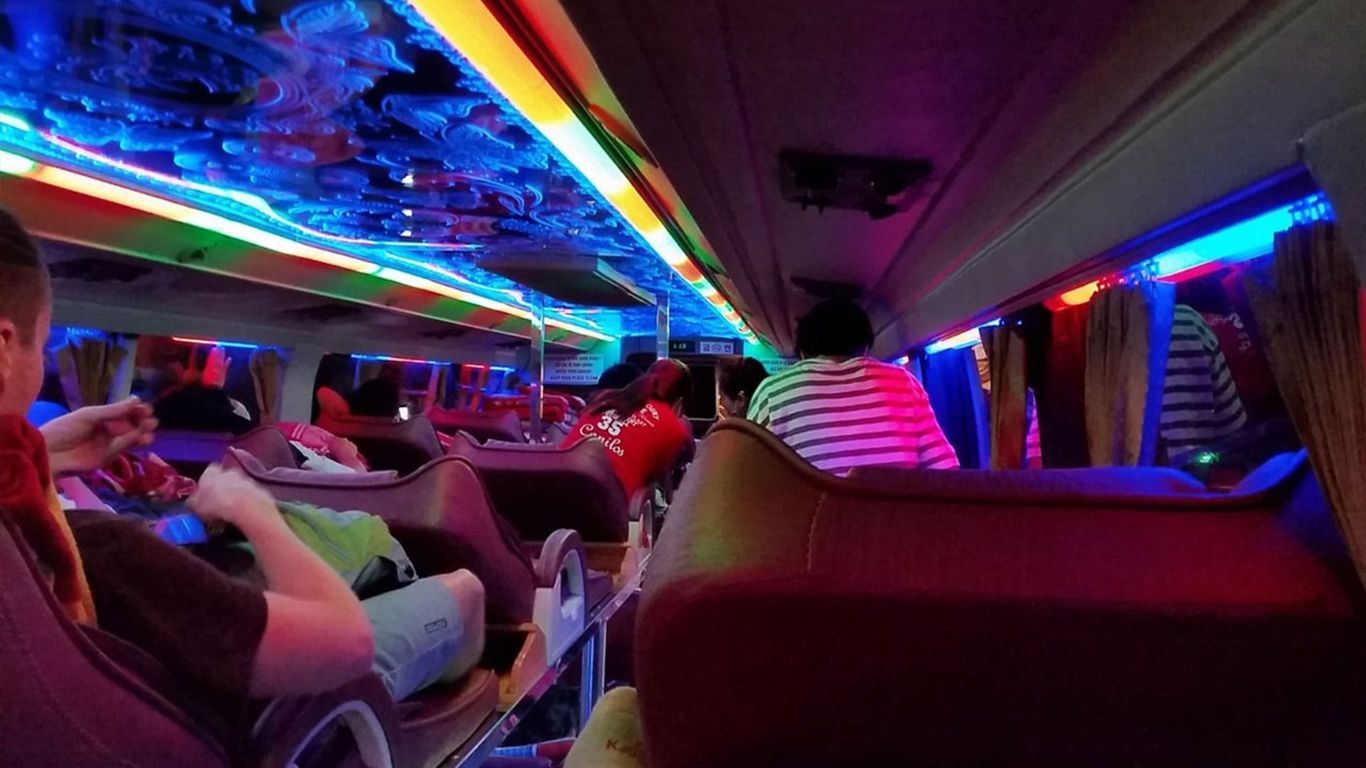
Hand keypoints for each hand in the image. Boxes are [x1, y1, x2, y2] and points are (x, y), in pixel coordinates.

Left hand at [42, 397, 156, 475]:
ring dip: (142, 432)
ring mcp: (107, 444)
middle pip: (129, 424)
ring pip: (130, 437)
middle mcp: (106, 430)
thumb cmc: (64, 429)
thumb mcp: (89, 415)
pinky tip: (141, 436)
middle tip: (151, 419)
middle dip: (142, 421)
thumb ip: (114, 410)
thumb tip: (137, 398)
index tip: (146, 407)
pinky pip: (123, 448)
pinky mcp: (107, 458)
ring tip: (150, 427)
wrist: (48, 452)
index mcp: (100, 417)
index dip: (135, 410)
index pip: (123, 412)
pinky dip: (133, 442)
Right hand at [188, 465, 277, 530]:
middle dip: (222, 489)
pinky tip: (245, 514)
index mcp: (211, 473)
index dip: (205, 486)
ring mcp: (247, 479)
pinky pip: (251, 495)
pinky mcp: (260, 489)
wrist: (247, 508)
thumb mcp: (197, 508)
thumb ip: (193, 503)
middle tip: (218, 505)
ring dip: (236, 495)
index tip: (204, 497)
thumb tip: (192, 503)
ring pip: (238, 486)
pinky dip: (248, 502)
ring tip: (231, 512)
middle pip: (224, 479)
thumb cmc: (217, 506)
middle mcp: (230, 471)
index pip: (206, 474)